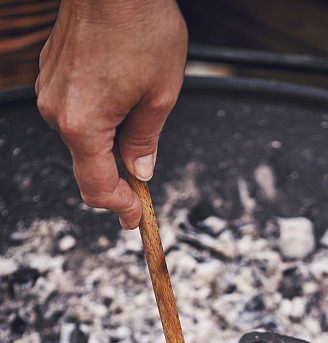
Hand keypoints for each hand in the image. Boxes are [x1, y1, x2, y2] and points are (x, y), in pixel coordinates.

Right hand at [36, 0, 187, 228]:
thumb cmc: (140, 24)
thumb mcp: (160, 94)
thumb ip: (146, 140)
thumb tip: (140, 169)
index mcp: (83, 124)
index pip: (97, 187)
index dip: (119, 207)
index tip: (134, 215)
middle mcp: (57, 111)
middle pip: (88, 162)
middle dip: (118, 170)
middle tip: (145, 171)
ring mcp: (50, 89)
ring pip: (83, 134)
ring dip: (110, 137)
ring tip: (139, 106)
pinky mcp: (50, 72)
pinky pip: (76, 108)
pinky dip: (99, 113)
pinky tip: (121, 90)